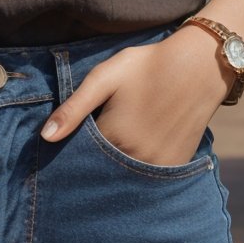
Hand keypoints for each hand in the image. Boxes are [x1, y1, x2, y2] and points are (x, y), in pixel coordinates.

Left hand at [39, 25, 230, 166]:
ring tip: (122, 138)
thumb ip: (74, 109)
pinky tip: (139, 146)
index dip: (74, 147)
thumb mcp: (104, 78)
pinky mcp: (175, 165)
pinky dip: (139, 169)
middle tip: (104, 132)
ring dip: (117, 167)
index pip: (81, 157)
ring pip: (125, 176)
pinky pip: (148, 177)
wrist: (198, 65)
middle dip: (94, 162)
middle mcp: (136, 159)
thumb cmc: (146, 67)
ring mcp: (158, 166)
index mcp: (113, 138)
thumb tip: (45, 137)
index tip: (74, 138)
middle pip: (103, 170)